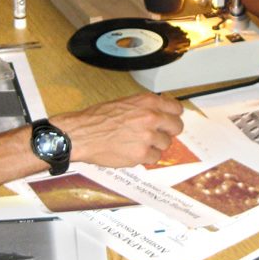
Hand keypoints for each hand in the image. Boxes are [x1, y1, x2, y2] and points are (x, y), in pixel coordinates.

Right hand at [56, 93, 183, 167]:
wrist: (81, 134)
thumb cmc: (97, 119)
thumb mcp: (125, 103)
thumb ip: (145, 107)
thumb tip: (160, 114)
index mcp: (147, 102)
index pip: (176, 108)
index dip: (172, 116)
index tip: (169, 120)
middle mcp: (151, 117)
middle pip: (176, 127)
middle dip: (168, 132)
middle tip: (158, 135)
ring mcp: (148, 136)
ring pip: (166, 144)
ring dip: (155, 145)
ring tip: (139, 143)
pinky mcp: (141, 154)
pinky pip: (154, 158)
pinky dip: (146, 157)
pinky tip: (133, 152)